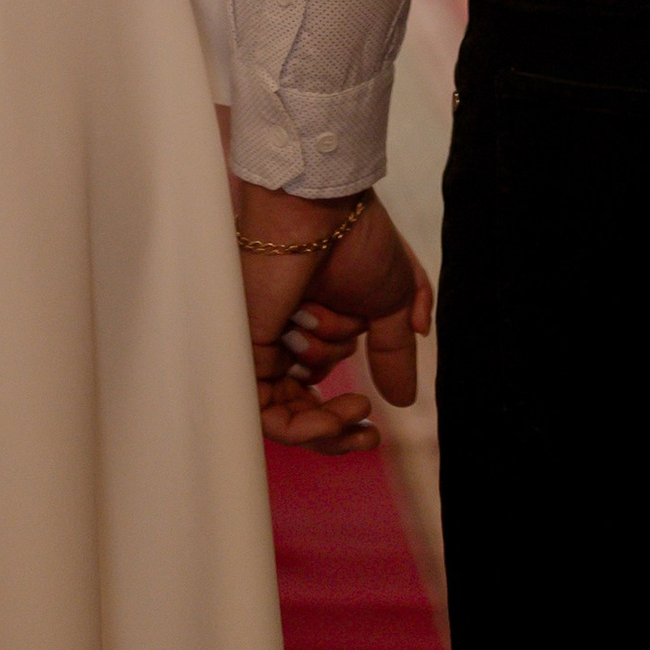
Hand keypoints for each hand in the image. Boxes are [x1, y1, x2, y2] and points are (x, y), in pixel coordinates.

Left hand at [236, 183, 431, 454]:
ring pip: (291, 414)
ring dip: (330, 414)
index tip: (374, 430)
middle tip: (368, 435)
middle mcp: (282, 337)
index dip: (343, 417)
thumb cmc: (357, 240)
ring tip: (357, 403)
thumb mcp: (391, 303)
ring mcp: (262, 345)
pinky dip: (302, 427)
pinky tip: (335, 418)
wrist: (323, 213)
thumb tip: (402, 400)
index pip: (315, 388)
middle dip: (336, 428)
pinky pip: (268, 414)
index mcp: (311, 324)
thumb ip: (394, 351)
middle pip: (300, 409)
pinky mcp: (247, 355)